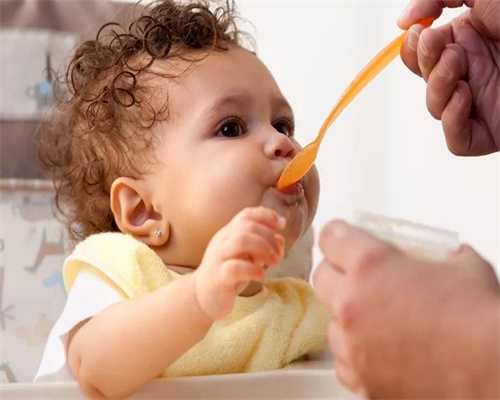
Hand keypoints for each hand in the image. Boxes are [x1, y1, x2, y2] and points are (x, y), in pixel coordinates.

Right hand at [194, 207, 284, 320]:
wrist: (202, 296)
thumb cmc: (228, 273)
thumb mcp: (246, 255)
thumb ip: (262, 245)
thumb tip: (280, 238)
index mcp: (229, 233)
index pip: (247, 214)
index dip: (267, 215)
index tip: (282, 225)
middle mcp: (223, 241)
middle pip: (247, 226)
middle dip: (269, 237)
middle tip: (278, 255)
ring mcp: (219, 258)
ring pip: (241, 241)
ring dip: (264, 249)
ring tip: (273, 262)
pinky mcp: (219, 277)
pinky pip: (235, 268)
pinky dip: (254, 270)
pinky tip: (261, 275)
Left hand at [313, 220, 499, 397]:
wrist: (490, 375)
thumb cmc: (479, 321)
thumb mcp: (465, 268)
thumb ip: (444, 257)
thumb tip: (448, 256)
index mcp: (371, 265)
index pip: (331, 238)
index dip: (335, 235)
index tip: (338, 237)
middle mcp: (352, 303)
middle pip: (320, 277)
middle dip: (334, 271)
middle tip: (352, 274)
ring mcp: (353, 343)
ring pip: (330, 321)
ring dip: (345, 315)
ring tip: (371, 317)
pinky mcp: (361, 377)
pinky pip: (343, 360)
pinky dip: (354, 352)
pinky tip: (375, 349)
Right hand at [399, 0, 499, 155]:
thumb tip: (402, 23)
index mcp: (468, 40)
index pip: (421, 53)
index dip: (412, 48)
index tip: (422, 31)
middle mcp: (472, 70)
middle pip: (425, 79)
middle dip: (426, 63)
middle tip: (448, 47)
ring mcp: (480, 102)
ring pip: (435, 108)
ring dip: (437, 87)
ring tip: (460, 67)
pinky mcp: (492, 131)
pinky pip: (457, 141)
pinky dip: (452, 123)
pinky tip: (464, 97)